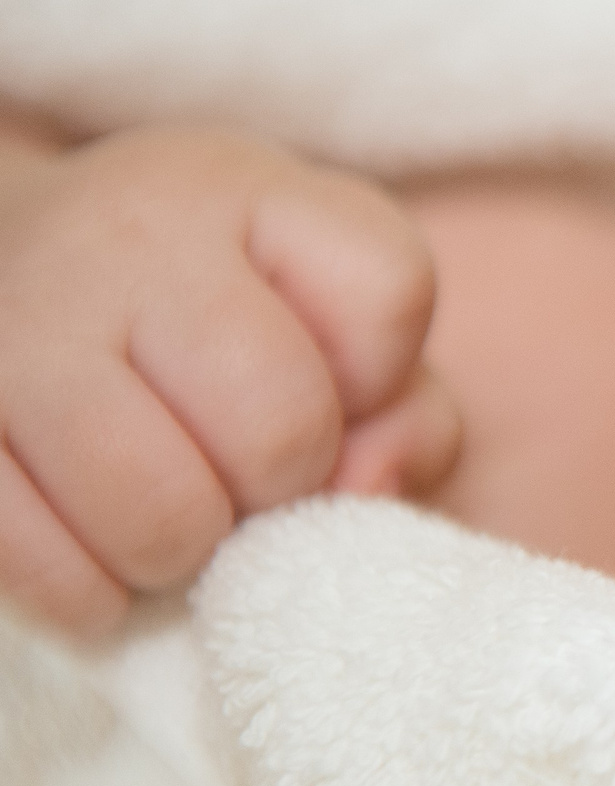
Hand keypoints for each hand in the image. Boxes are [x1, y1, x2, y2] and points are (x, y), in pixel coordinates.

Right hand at [0, 123, 459, 634]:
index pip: (388, 292)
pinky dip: (87, 593)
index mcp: (245, 192)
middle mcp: (124, 237)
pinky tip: (92, 559)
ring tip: (169, 520)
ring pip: (161, 511)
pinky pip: (40, 562)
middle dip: (281, 486)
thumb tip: (366, 488)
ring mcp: (14, 324)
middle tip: (240, 480)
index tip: (331, 383)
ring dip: (182, 553)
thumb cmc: (208, 326)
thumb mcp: (326, 327)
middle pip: (280, 425)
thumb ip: (405, 411)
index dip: (381, 376)